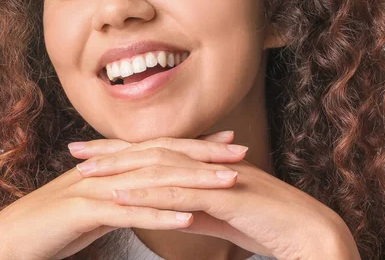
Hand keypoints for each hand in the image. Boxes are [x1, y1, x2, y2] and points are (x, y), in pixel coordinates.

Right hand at [0, 130, 246, 259]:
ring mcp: (94, 188)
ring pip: (151, 181)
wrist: (9, 238)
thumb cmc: (51, 226)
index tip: (227, 143)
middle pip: (161, 156)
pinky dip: (159, 215)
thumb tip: (145, 196)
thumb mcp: (91, 205)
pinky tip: (188, 218)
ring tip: (228, 184)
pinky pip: (127, 212)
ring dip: (192, 182)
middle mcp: (106, 169)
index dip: (193, 145)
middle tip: (240, 152)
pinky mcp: (83, 211)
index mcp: (110, 166)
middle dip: (203, 154)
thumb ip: (118, 195)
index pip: (158, 149)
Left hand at [71, 134, 358, 259]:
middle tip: (74, 150)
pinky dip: (148, 192)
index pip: (153, 152)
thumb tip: (173, 211)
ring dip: (120, 168)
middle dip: (109, 151)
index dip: (120, 151)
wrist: (310, 233)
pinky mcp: (223, 194)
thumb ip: (197, 208)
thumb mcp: (223, 215)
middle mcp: (204, 162)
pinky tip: (121, 194)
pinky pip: (179, 191)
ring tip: (87, 171)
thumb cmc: (269, 224)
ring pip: (158, 167)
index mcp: (202, 164)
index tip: (89, 153)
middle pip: (148, 151)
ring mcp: (213, 175)